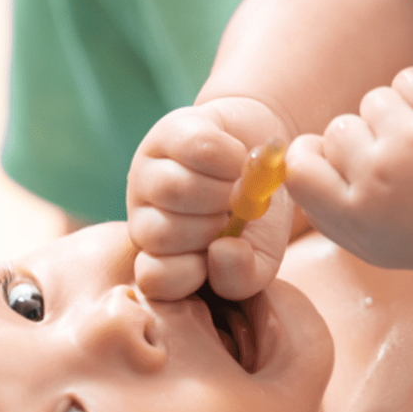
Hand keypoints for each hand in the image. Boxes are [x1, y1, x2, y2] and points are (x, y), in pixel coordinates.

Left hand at [127, 97, 294, 301]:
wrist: (268, 160)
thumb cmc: (260, 218)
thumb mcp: (261, 258)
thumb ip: (242, 277)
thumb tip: (220, 250)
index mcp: (161, 259)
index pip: (152, 278)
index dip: (188, 273)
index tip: (220, 254)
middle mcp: (144, 219)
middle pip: (162, 234)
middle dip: (211, 227)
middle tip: (233, 216)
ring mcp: (147, 175)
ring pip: (173, 190)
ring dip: (222, 191)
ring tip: (238, 190)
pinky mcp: (166, 133)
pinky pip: (196, 149)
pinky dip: (231, 158)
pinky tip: (238, 161)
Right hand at [287, 67, 412, 272]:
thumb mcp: (364, 242)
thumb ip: (322, 207)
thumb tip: (293, 160)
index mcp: (352, 212)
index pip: (299, 163)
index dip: (310, 156)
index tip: (330, 162)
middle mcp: (378, 175)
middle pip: (336, 129)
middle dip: (358, 140)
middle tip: (390, 162)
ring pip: (371, 101)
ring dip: (389, 116)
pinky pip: (407, 79)